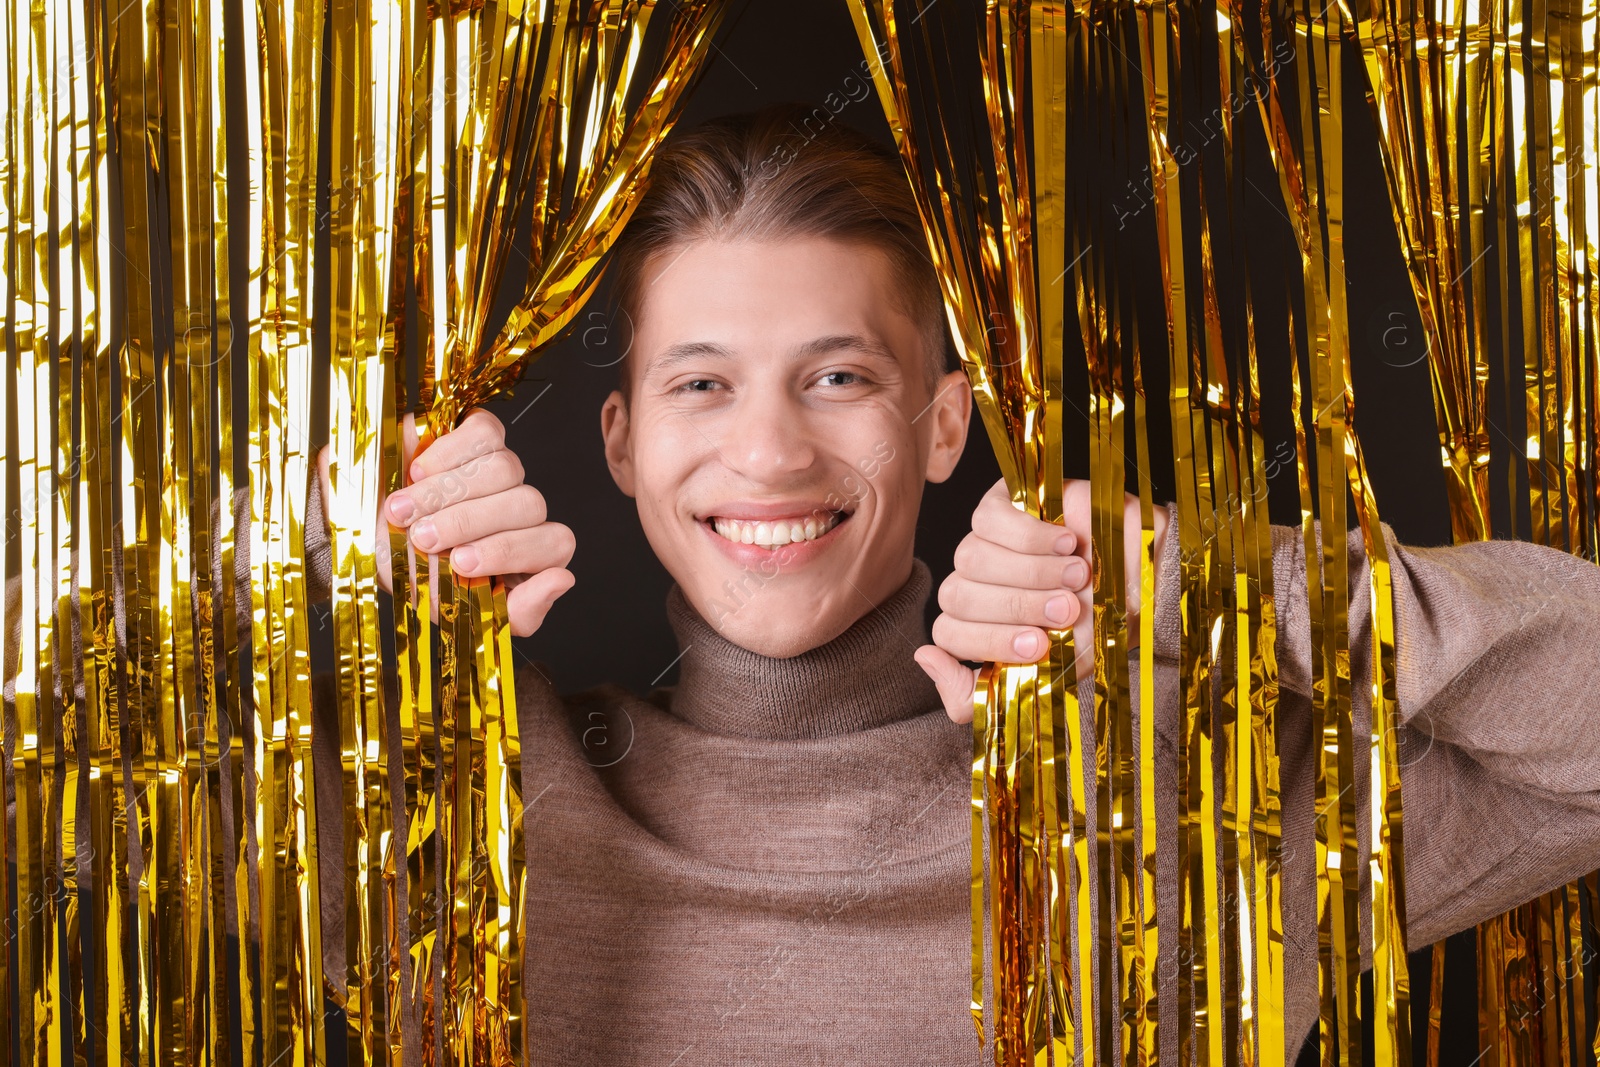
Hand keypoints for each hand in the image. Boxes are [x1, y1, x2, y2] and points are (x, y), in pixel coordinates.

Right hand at [320, 408, 575, 636]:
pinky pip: (484, 433)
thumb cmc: (412, 575)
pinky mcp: (480, 435)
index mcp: (531, 553)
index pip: (555, 543)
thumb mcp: (458, 610)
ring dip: (446, 492)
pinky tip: (417, 472)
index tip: (459, 563)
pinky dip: (448, 452)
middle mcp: (523, 509)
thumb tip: (564, 579)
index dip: (509, 551)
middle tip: (421, 539)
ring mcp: (504, 469)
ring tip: (402, 512)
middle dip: (468, 523)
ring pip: (505, 468)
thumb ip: (516, 612)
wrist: (361, 536)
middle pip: (528, 504)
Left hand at [914, 477, 1167, 723]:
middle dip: (1016, 608)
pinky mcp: (999, 503)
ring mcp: (982, 543)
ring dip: (1030, 572)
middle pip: (956, 597)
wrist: (1149, 573)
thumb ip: (989, 688)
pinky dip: (1030, 535)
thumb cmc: (1103, 622)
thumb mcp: (1059, 669)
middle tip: (1069, 608)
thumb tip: (924, 658)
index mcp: (979, 627)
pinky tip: (1067, 542)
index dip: (988, 641)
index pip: (948, 635)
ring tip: (1079, 574)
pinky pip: (989, 520)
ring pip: (970, 559)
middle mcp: (974, 586)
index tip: (1040, 645)